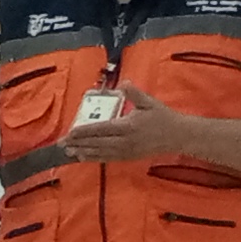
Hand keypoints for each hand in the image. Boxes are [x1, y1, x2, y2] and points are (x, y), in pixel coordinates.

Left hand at [63, 87, 196, 161]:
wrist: (178, 136)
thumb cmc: (162, 116)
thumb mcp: (149, 102)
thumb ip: (134, 93)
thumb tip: (123, 82)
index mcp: (128, 126)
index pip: (101, 129)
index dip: (84, 131)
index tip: (70, 132)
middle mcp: (125, 140)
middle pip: (97, 143)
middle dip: (79, 143)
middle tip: (62, 144)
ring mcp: (127, 151)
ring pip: (101, 153)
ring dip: (84, 152)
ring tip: (68, 152)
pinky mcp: (129, 157)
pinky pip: (108, 159)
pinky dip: (94, 158)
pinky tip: (83, 158)